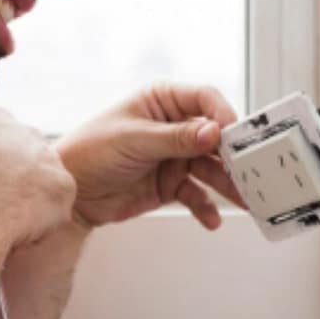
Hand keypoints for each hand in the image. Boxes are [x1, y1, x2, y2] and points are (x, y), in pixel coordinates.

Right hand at [0, 109, 77, 248]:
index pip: (4, 132)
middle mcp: (28, 132)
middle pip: (31, 154)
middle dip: (21, 177)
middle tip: (0, 204)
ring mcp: (50, 158)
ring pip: (46, 181)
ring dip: (33, 200)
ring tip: (6, 221)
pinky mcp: (65, 186)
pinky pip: (57, 206)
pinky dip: (44, 222)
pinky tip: (21, 230)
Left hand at [56, 84, 245, 229]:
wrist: (68, 193)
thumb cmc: (89, 151)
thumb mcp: (134, 140)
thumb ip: (177, 138)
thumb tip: (214, 132)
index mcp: (162, 100)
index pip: (204, 99)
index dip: (223, 114)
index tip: (234, 134)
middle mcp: (174, 126)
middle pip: (215, 137)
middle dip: (233, 155)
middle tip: (251, 170)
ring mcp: (175, 156)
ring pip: (211, 168)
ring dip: (227, 185)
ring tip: (244, 200)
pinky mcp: (171, 184)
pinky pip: (196, 194)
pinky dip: (205, 207)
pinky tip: (212, 219)